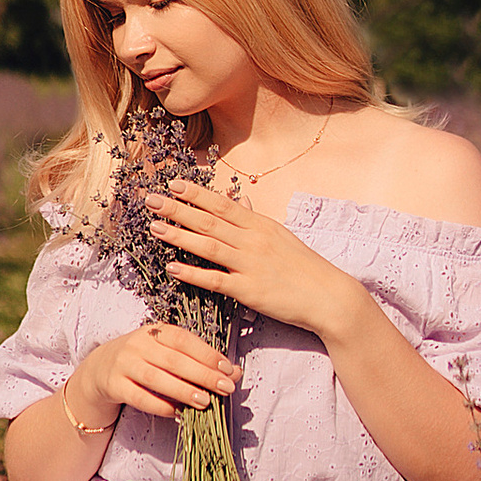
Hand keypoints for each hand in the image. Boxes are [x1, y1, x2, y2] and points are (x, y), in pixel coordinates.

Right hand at [84, 317, 241, 426]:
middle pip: (174, 360)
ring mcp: (123, 364)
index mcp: (155, 331)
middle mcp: (137, 344)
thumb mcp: (167, 354)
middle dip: (202, 374)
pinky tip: (176, 412)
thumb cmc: (143, 361)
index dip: (207, 354)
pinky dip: (159, 405)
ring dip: (183, 390)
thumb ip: (199, 361)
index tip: (228, 369)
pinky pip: (139, 397)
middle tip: (225, 388)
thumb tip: (235, 373)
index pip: (183, 339)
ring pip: (156, 378)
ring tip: (205, 401)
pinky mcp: (114, 385)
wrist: (99, 370)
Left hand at [149, 180, 362, 343]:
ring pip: (209, 246)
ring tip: (155, 227)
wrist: (329, 297)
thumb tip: (241, 200)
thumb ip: (256, 220)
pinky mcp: (249, 291)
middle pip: (210, 221)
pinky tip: (172, 267)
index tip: (173, 183)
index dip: (196, 194)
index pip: (223, 205)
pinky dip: (192, 273)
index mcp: (261, 226)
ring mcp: (250, 265)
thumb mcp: (281, 236)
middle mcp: (253, 241)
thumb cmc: (305, 267)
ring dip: (179, 235)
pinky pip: (215, 280)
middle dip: (178, 208)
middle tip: (151, 198)